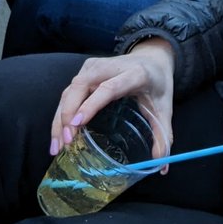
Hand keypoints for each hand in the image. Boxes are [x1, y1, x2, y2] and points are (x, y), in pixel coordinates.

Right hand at [49, 41, 174, 157]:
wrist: (152, 58)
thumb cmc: (157, 84)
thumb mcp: (165, 108)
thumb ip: (164, 135)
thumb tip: (162, 166)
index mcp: (135, 74)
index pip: (109, 88)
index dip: (91, 105)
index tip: (77, 124)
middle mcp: (111, 67)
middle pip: (81, 86)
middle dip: (68, 114)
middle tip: (66, 143)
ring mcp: (95, 67)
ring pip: (69, 90)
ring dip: (60, 118)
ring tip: (58, 146)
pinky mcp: (85, 70)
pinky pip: (68, 92)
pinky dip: (61, 113)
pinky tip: (60, 134)